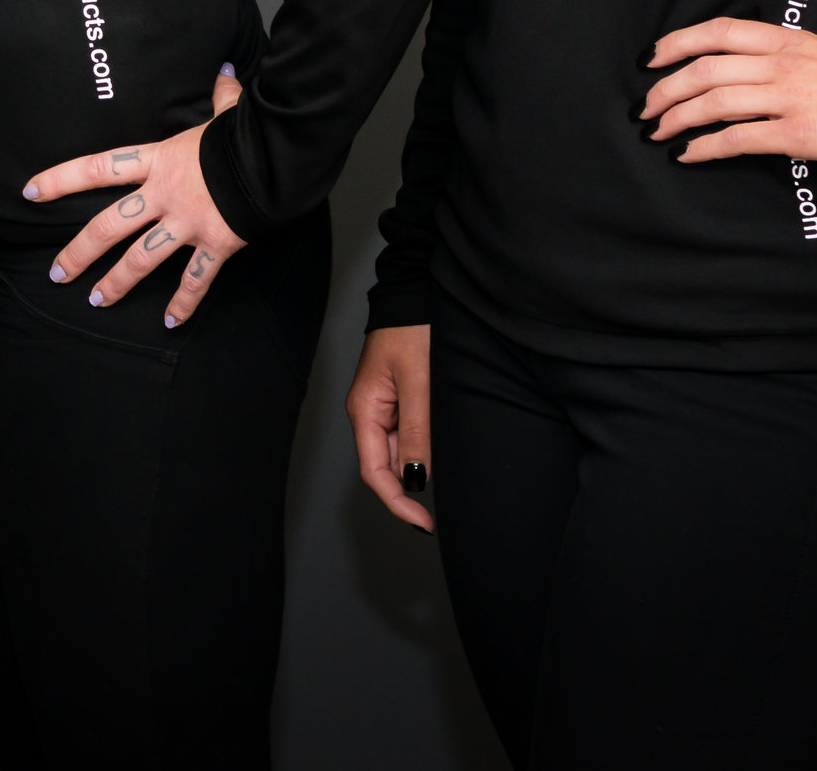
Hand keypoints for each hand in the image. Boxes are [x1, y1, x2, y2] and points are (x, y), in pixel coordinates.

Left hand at [21, 64, 246, 326]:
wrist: (277, 158)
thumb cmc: (247, 133)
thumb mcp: (226, 112)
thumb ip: (220, 95)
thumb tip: (225, 71)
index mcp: (158, 160)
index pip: (97, 168)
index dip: (59, 179)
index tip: (30, 192)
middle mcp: (164, 195)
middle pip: (108, 226)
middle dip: (78, 252)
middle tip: (57, 274)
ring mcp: (187, 222)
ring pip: (141, 259)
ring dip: (117, 283)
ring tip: (97, 300)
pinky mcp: (215, 245)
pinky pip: (195, 281)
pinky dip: (184, 304)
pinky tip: (170, 322)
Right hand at [347, 325, 434, 532]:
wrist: (416, 293)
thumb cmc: (413, 330)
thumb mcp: (419, 383)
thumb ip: (418, 432)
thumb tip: (417, 478)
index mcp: (364, 410)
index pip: (375, 472)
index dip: (398, 502)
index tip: (424, 522)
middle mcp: (369, 412)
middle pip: (386, 466)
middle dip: (412, 489)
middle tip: (443, 511)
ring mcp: (383, 406)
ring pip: (400, 452)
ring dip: (422, 466)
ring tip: (451, 472)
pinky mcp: (399, 398)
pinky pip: (409, 434)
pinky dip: (426, 447)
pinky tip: (444, 449)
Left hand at [639, 20, 816, 166]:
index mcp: (788, 40)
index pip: (719, 32)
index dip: (678, 42)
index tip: (652, 58)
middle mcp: (781, 64)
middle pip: (705, 70)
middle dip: (666, 89)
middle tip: (646, 107)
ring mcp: (787, 98)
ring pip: (713, 104)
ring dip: (677, 119)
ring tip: (658, 132)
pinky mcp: (796, 134)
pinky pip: (738, 139)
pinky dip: (706, 148)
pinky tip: (689, 155)